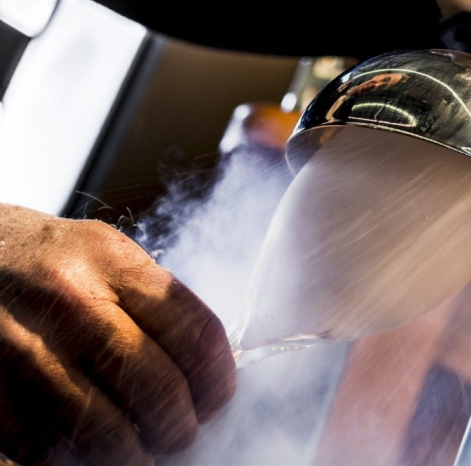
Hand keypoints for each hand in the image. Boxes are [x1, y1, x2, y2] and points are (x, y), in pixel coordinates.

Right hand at [0, 203, 235, 464]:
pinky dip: (76, 460)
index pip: (194, 332)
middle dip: (179, 426)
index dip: (218, 381)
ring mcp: (19, 346)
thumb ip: (153, 306)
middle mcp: (67, 300)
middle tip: (177, 433)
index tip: (216, 401)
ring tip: (137, 447)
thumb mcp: (104, 256)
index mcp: (111, 261)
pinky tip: (83, 444)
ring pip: (105, 431)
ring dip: (133, 453)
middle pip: (156, 388)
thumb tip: (206, 376)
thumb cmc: (47, 263)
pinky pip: (46, 450)